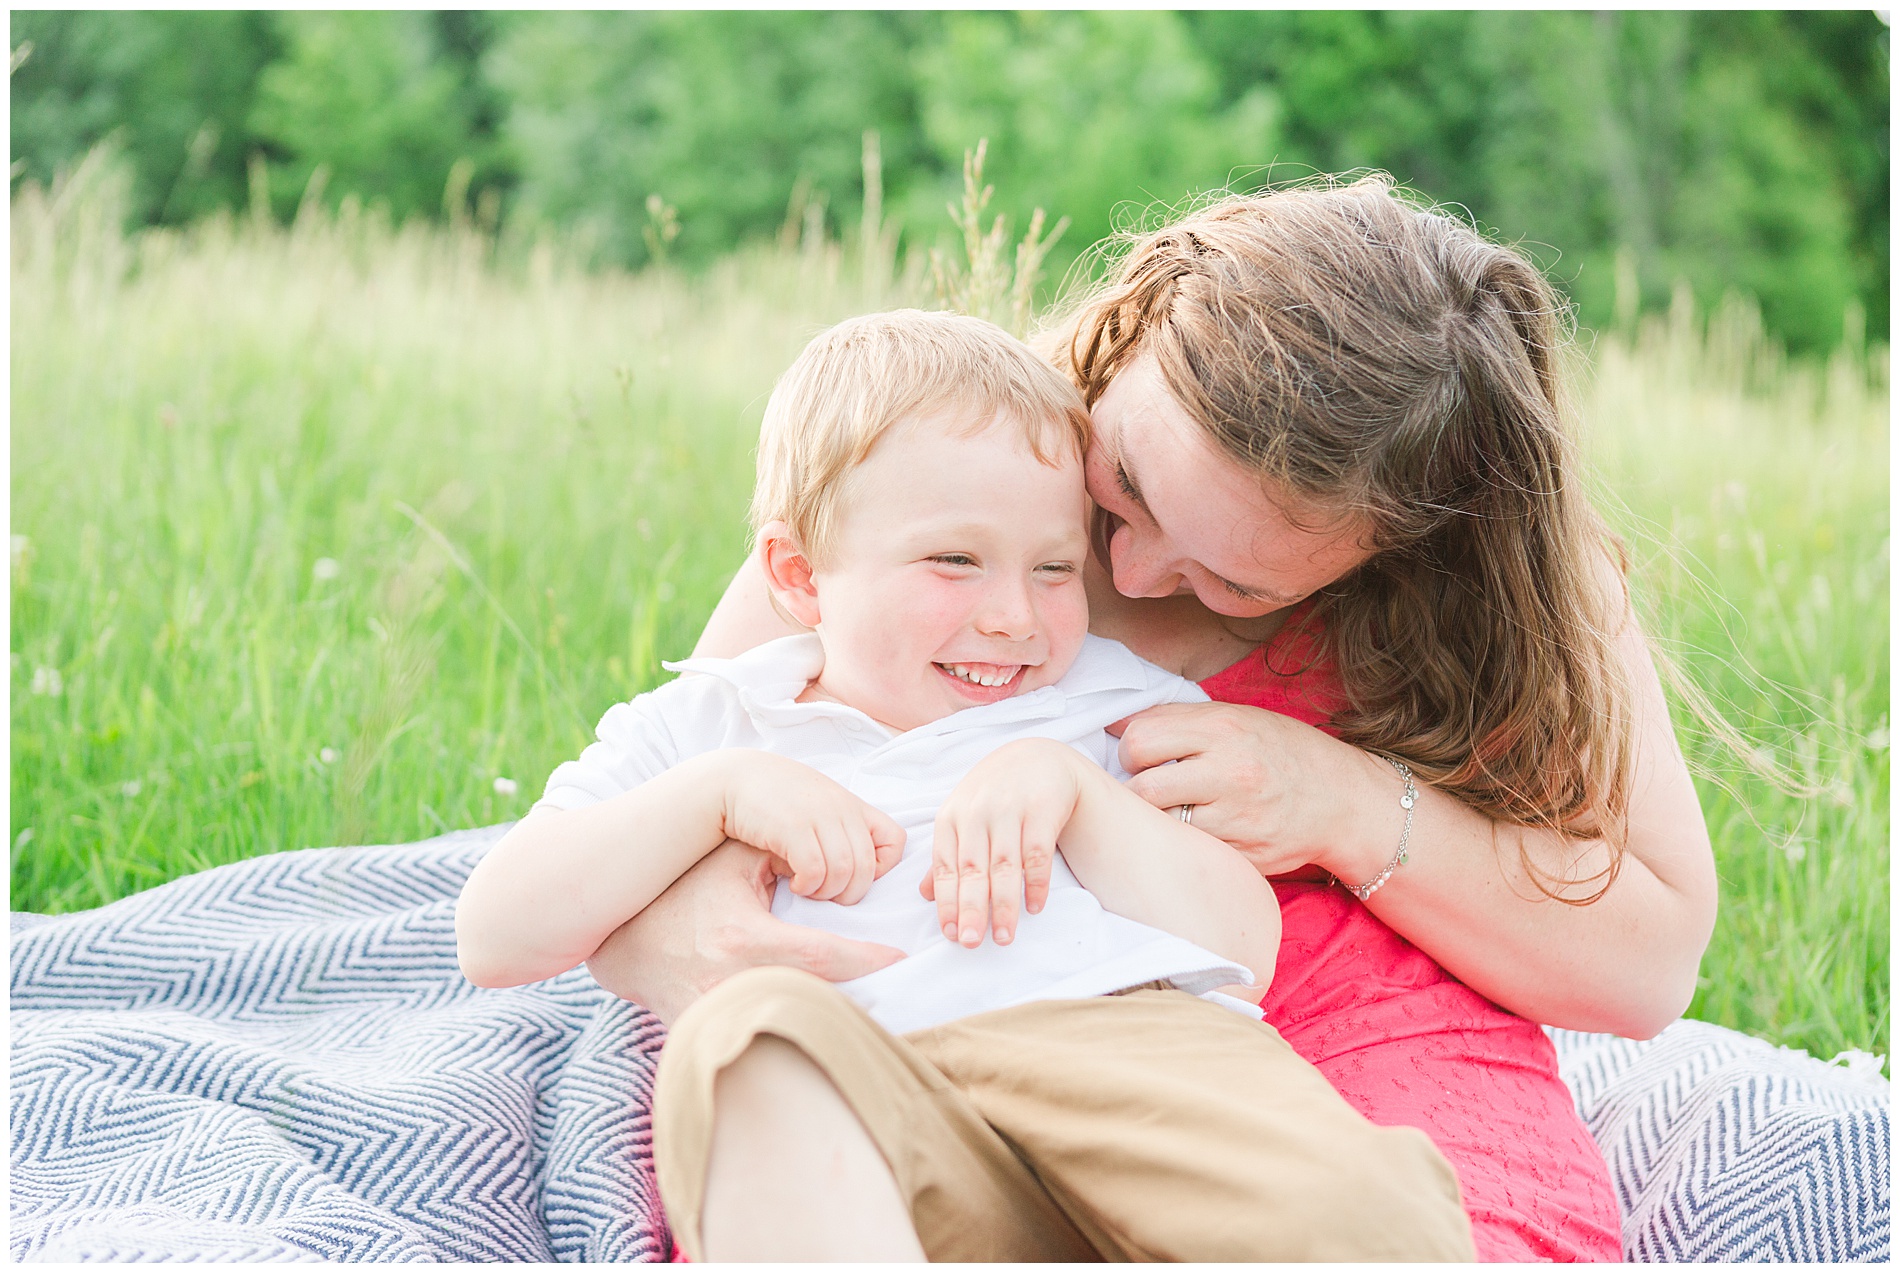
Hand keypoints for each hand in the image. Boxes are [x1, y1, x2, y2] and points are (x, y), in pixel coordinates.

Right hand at [585, 839, 906, 1024]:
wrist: (631, 946)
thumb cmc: (687, 893)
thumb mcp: (730, 860)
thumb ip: (783, 849)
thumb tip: (839, 851)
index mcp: (743, 940)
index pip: (823, 956)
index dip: (869, 960)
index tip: (900, 956)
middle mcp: (733, 986)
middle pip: (819, 999)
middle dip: (864, 994)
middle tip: (901, 984)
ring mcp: (722, 1020)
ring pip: (796, 1024)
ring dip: (836, 1015)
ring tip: (877, 1004)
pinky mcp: (716, 1039)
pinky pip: (769, 1040)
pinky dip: (800, 1030)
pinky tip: (828, 1023)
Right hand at [718, 751, 905, 903]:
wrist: (733, 779)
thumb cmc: (775, 799)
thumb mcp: (818, 806)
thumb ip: (841, 827)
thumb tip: (858, 867)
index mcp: (852, 805)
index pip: (895, 840)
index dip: (883, 867)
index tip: (855, 875)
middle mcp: (841, 808)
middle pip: (867, 866)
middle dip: (850, 893)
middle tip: (827, 895)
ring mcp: (818, 816)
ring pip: (844, 871)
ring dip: (827, 892)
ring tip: (809, 890)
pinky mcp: (792, 827)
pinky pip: (815, 869)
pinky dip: (809, 886)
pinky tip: (795, 884)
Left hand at [921, 739, 1087, 947]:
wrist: (1037, 757)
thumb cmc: (993, 794)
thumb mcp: (961, 817)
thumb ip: (946, 856)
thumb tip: (924, 895)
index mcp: (951, 818)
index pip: (945, 866)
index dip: (947, 901)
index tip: (950, 933)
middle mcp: (977, 813)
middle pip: (972, 869)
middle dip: (971, 908)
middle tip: (970, 942)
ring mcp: (1010, 810)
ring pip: (1004, 865)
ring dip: (1004, 904)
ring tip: (1004, 936)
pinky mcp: (1041, 809)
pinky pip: (1038, 852)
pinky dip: (1036, 882)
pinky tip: (1034, 907)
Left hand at [1111, 701, 1387, 882]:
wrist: (1345, 799)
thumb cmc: (1282, 752)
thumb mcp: (1236, 717)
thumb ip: (1177, 719)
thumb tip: (1113, 723)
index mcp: (1223, 727)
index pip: (1140, 739)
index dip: (1132, 750)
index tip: (1144, 756)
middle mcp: (1229, 770)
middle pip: (1141, 787)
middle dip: (1138, 788)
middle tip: (1155, 787)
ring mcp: (1238, 817)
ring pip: (1162, 824)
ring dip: (1159, 819)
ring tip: (1176, 808)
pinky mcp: (1243, 854)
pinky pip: (1191, 849)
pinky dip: (1186, 842)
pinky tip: (1202, 829)